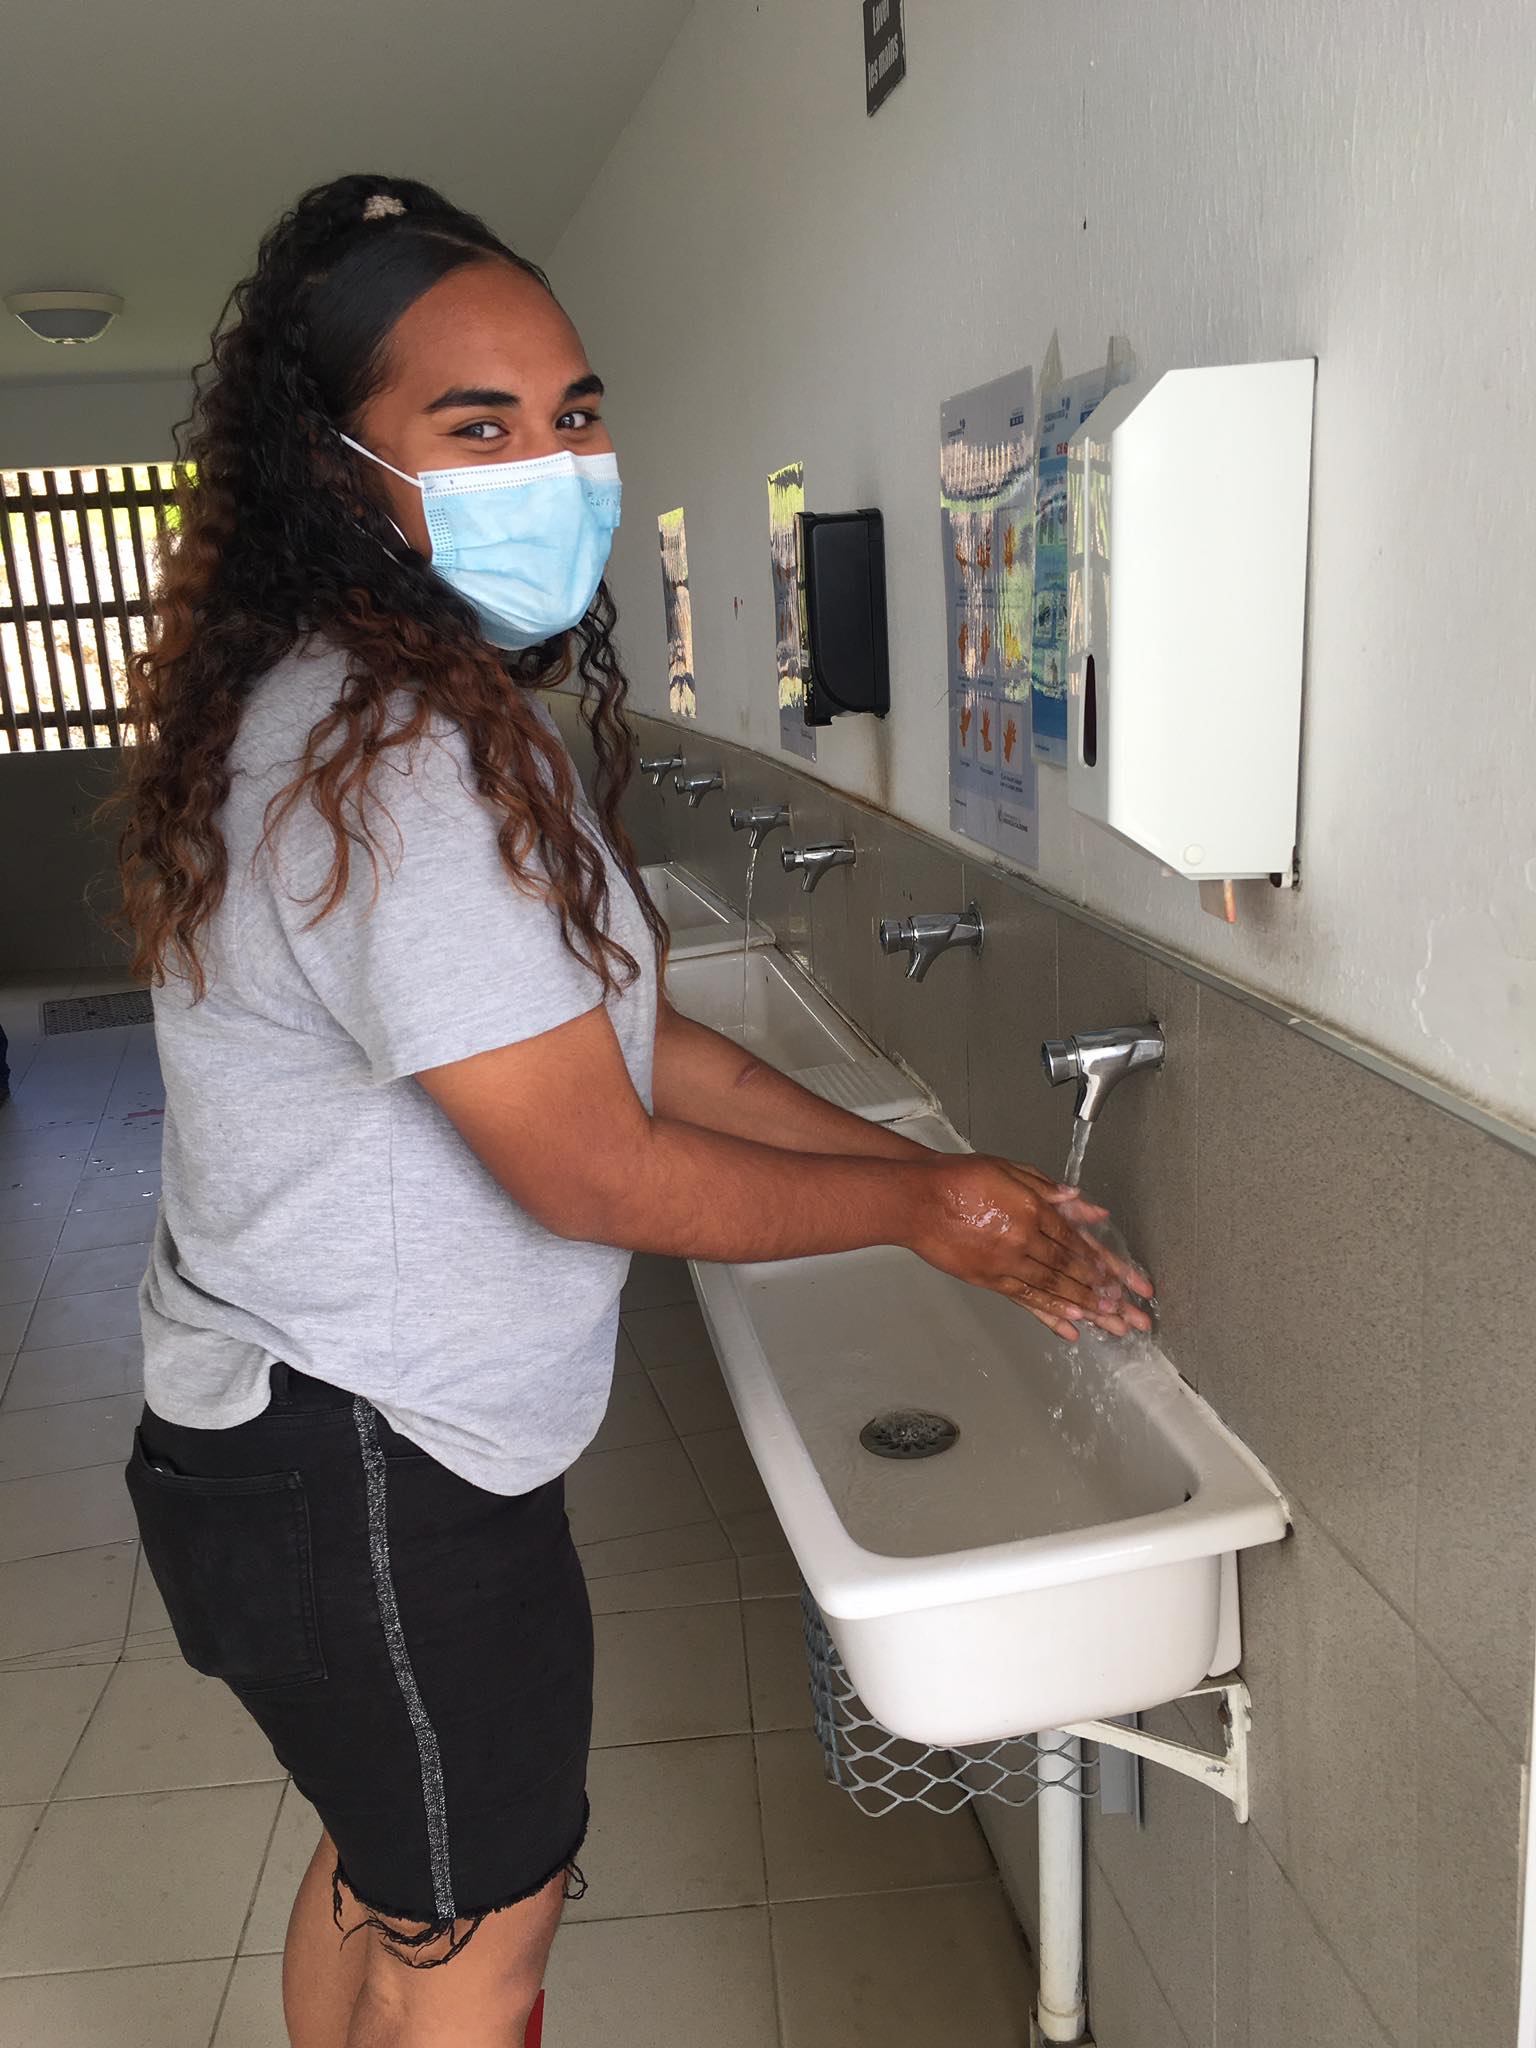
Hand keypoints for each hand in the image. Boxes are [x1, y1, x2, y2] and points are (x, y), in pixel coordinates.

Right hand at [908, 1155, 1154, 1340]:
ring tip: (1110, 1323)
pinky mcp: (988, 1279)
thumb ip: (1048, 1189)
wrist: (916, 1199)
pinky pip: (1025, 1299)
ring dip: (1085, 1306)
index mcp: (1033, 1209)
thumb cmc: (958, 1179)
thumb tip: (1082, 1202)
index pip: (1077, 1241)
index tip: (1124, 1280)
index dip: (1104, 1263)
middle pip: (1071, 1269)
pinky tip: (1071, 1326)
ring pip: (1053, 1288)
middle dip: (1104, 1292)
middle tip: (1129, 1312)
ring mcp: (1006, 1262)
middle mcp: (1024, 1239)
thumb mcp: (1010, 1171)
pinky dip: (1049, 1314)